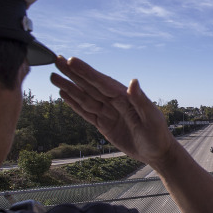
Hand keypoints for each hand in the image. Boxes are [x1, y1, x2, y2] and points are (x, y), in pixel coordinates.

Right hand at [50, 56, 173, 166]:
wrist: (157, 153)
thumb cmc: (158, 135)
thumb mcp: (151, 118)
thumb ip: (141, 100)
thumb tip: (133, 81)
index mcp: (125, 98)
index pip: (102, 82)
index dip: (86, 72)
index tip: (72, 61)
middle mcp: (115, 102)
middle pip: (89, 85)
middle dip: (73, 73)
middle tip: (56, 59)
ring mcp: (108, 113)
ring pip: (84, 97)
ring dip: (69, 87)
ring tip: (54, 76)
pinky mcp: (104, 124)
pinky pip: (86, 112)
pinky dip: (74, 103)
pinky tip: (64, 94)